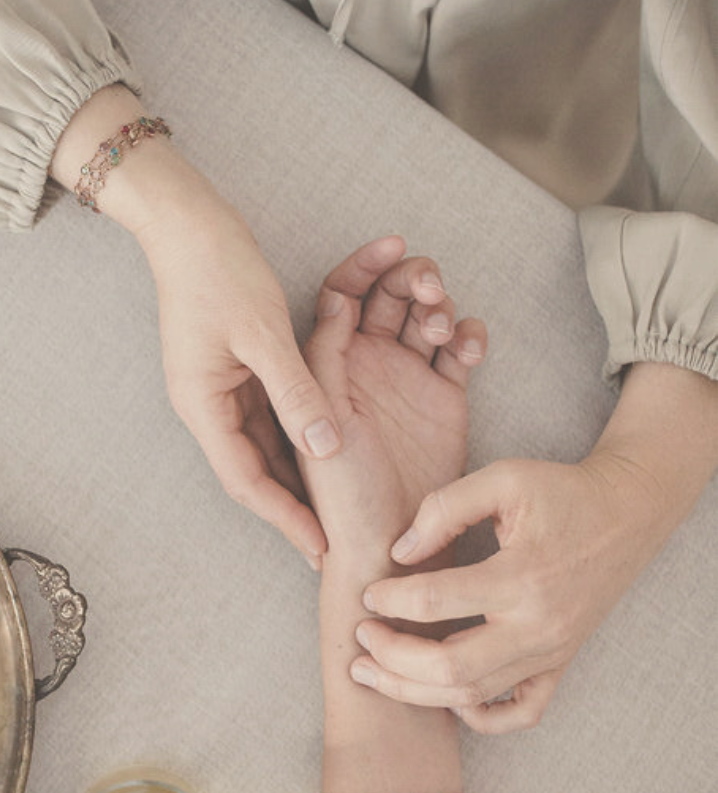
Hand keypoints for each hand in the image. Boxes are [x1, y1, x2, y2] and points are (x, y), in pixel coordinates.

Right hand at [51, 86, 351, 561]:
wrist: (187, 224)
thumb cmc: (219, 270)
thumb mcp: (262, 333)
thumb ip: (295, 391)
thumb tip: (326, 447)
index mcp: (203, 405)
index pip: (248, 481)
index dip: (286, 519)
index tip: (321, 549)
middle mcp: (206, 406)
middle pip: (254, 472)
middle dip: (293, 508)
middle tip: (334, 543)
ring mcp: (217, 389)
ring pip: (262, 446)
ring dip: (296, 475)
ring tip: (335, 508)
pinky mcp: (231, 369)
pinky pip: (267, 415)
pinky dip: (296, 434)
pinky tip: (326, 450)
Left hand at [298, 241, 485, 570]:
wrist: (390, 544)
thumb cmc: (343, 491)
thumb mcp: (325, 418)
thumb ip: (326, 357)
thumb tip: (337, 299)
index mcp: (329, 361)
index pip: (344, 293)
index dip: (367, 265)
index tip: (394, 248)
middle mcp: (367, 363)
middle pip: (390, 296)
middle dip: (411, 279)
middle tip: (429, 288)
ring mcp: (408, 377)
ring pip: (426, 316)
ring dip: (439, 305)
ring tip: (442, 327)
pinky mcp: (445, 396)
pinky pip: (459, 348)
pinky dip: (467, 336)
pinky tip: (467, 349)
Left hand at [352, 439, 701, 728]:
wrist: (627, 513)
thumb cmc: (560, 491)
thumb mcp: (503, 478)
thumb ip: (444, 508)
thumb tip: (398, 554)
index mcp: (521, 577)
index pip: (435, 601)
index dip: (390, 600)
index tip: (366, 593)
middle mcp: (538, 626)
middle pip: (451, 667)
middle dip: (393, 658)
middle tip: (359, 636)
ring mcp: (552, 652)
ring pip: (474, 695)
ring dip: (415, 690)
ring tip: (372, 674)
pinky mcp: (561, 662)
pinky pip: (523, 712)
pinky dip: (483, 717)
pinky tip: (448, 699)